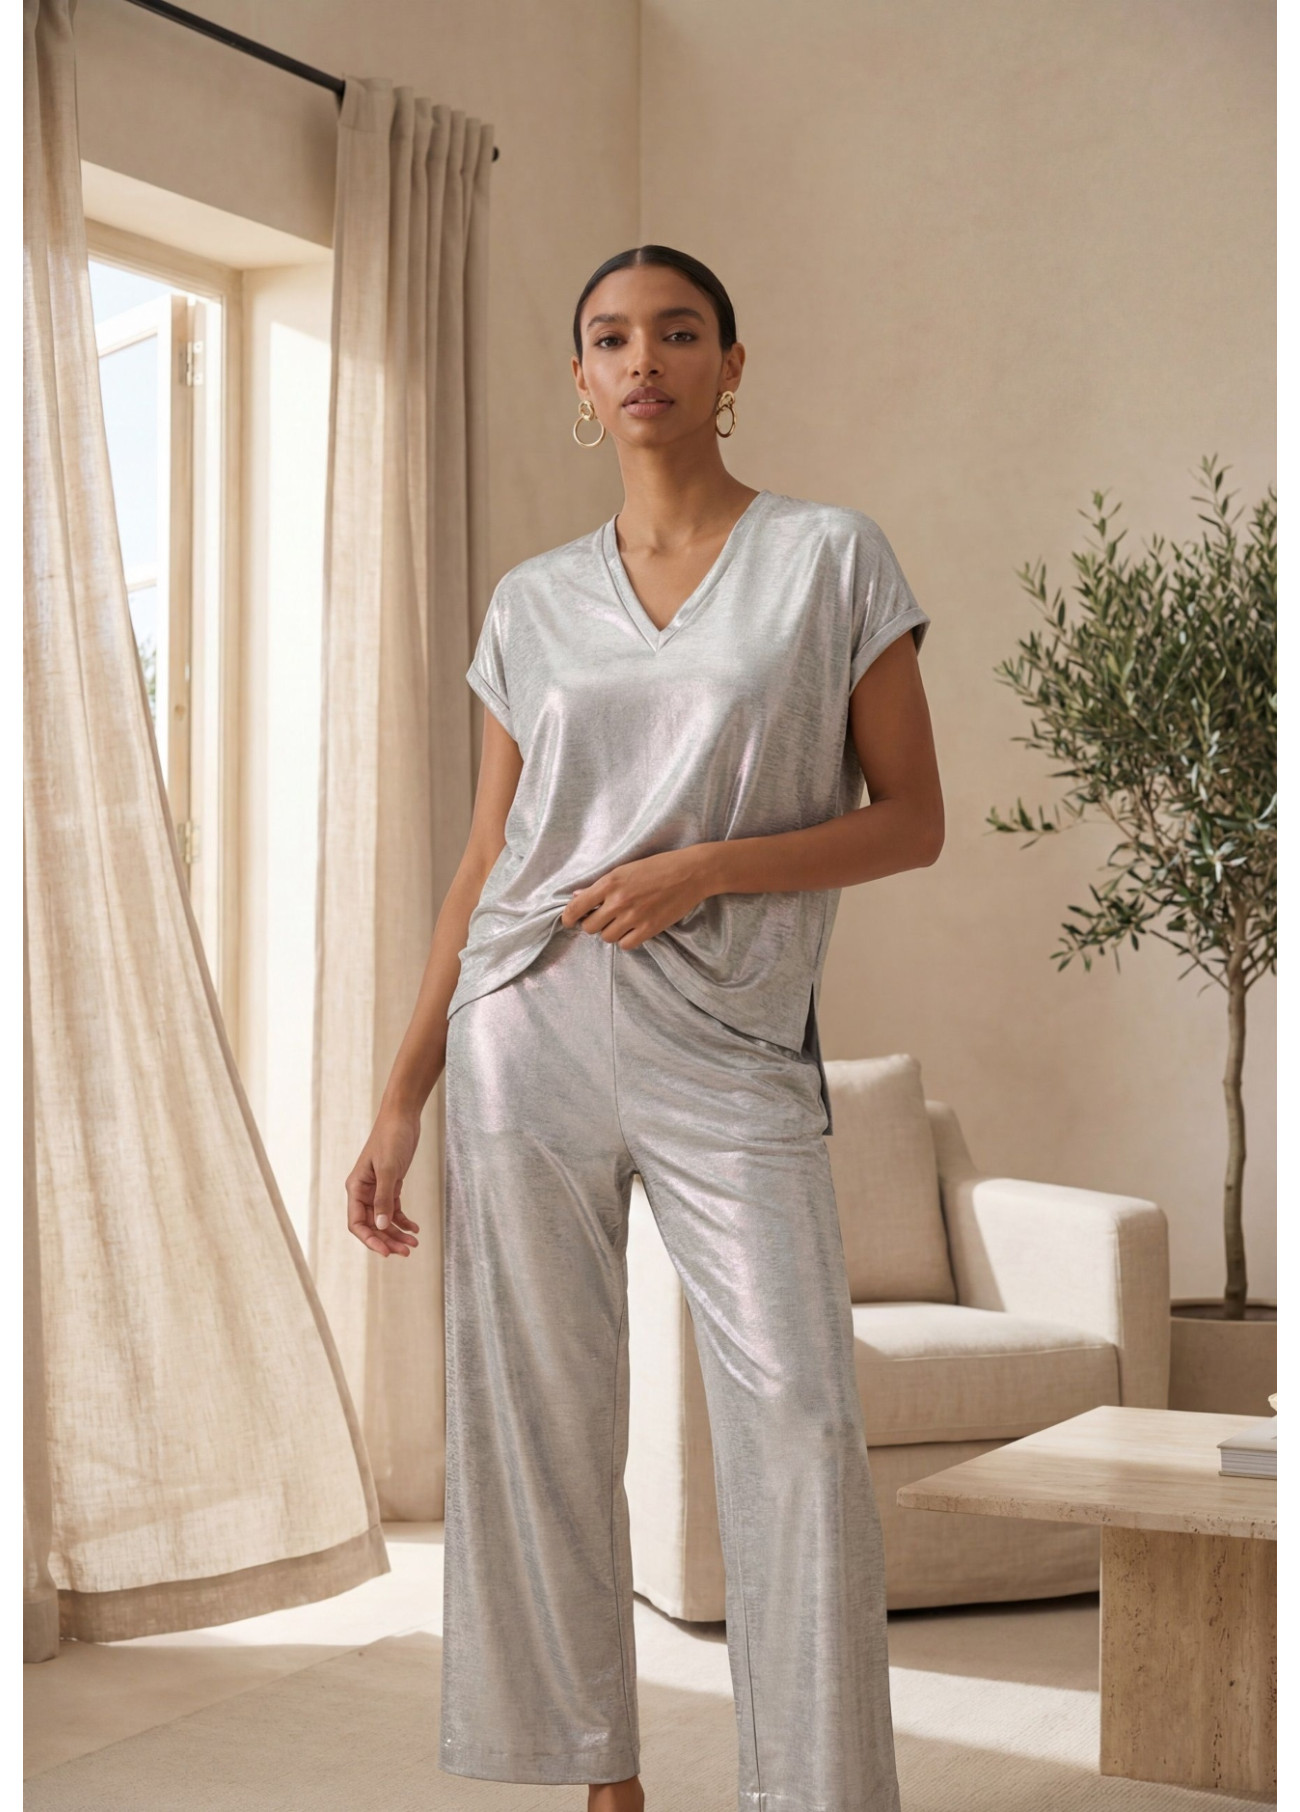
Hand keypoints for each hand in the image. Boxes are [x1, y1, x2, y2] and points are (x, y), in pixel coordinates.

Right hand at [346, 1106, 422, 1257]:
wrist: (402, 1117)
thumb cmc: (392, 1138)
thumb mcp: (389, 1169)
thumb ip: (384, 1198)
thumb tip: (380, 1226)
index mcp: (356, 1188)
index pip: (357, 1223)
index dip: (370, 1240)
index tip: (386, 1252)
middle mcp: (364, 1191)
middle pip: (372, 1225)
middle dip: (388, 1240)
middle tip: (406, 1252)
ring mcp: (377, 1189)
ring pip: (384, 1219)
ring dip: (397, 1233)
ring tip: (414, 1244)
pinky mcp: (391, 1184)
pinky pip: (394, 1209)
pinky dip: (403, 1220)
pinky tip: (415, 1228)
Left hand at [559, 846, 714, 948]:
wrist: (690, 873)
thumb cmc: (658, 867)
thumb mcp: (625, 869)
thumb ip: (600, 886)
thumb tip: (578, 896)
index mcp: (610, 883)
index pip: (577, 907)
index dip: (568, 918)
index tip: (569, 922)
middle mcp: (618, 901)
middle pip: (590, 927)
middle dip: (594, 924)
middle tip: (604, 918)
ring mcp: (633, 917)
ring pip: (607, 937)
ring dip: (611, 932)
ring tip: (621, 922)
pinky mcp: (649, 929)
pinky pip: (625, 944)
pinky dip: (626, 939)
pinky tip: (633, 929)